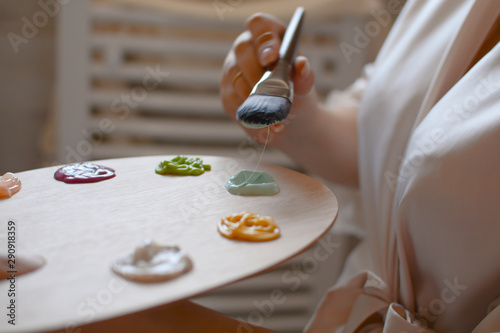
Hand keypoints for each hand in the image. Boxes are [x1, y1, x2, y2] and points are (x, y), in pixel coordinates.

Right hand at [220, 13, 317, 146]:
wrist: (291, 122)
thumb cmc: (298, 95)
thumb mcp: (305, 86)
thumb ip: (305, 75)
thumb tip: (302, 64)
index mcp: (269, 38)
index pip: (259, 25)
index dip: (264, 39)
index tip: (272, 58)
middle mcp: (247, 49)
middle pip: (243, 51)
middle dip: (257, 73)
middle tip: (272, 93)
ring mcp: (233, 70)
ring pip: (236, 78)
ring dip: (255, 99)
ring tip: (275, 118)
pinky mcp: (228, 93)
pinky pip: (233, 101)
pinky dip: (249, 115)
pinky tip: (264, 126)